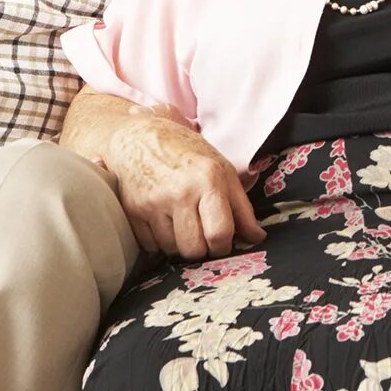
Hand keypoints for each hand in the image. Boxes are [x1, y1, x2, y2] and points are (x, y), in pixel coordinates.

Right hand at [105, 111, 264, 261]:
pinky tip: (165, 222)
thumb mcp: (224, 172)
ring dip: (180, 245)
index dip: (225, 247)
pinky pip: (150, 246)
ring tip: (184, 225)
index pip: (219, 233)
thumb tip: (256, 238)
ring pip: (171, 250)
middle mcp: (180, 193)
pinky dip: (160, 241)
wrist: (141, 139)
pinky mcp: (133, 211)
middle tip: (204, 238)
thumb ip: (242, 208)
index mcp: (209, 181)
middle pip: (194, 249)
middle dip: (203, 250)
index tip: (224, 244)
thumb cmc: (189, 155)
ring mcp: (153, 203)